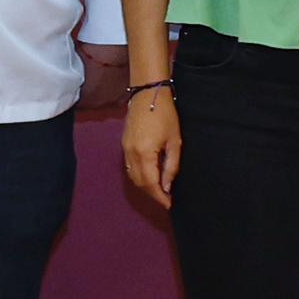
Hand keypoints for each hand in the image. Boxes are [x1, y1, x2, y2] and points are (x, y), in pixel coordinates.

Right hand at [123, 84, 180, 214]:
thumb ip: (171, 166)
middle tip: (166, 200)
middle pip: (139, 183)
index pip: (150, 183)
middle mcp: (131, 154)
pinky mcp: (124, 145)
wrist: (147, 94)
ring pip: (132, 177)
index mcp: (144, 154)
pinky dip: (139, 177)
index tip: (170, 205)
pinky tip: (150, 176)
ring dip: (145, 187)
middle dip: (152, 194)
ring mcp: (125, 149)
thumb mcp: (174, 142)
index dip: (160, 197)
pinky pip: (129, 168)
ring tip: (160, 191)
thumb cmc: (165, 115)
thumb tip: (167, 186)